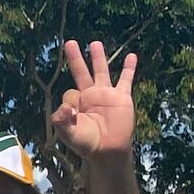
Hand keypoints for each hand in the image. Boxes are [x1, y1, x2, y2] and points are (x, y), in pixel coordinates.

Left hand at [52, 40, 138, 158]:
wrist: (107, 151)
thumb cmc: (86, 143)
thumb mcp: (68, 133)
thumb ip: (62, 120)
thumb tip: (66, 107)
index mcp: (75, 103)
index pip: (69, 92)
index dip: (70, 101)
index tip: (73, 113)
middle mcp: (90, 95)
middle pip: (81, 72)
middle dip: (75, 58)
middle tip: (70, 43)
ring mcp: (106, 94)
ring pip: (101, 71)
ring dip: (98, 57)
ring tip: (95, 43)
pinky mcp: (122, 97)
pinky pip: (126, 80)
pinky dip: (129, 68)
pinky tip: (132, 56)